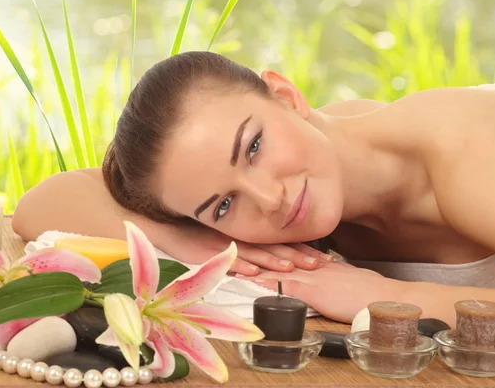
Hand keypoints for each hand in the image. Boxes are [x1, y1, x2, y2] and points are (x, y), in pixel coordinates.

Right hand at [162, 223, 333, 275]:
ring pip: (254, 253)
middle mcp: (243, 238)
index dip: (303, 250)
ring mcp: (226, 244)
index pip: (283, 242)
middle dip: (296, 257)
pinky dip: (240, 265)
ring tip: (290, 269)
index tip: (324, 259)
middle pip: (274, 248)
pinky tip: (253, 272)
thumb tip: (283, 255)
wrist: (170, 223)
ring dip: (272, 262)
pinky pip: (225, 259)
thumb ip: (256, 241)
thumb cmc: (204, 230)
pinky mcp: (206, 251)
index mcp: (252, 234)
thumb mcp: (234, 233)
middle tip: (318, 265)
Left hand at [239, 261, 401, 322]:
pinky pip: (282, 287)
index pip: (292, 251)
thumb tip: (330, 267)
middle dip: (256, 252)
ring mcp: (312, 278)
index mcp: (322, 263)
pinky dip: (264, 284)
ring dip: (254, 266)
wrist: (386, 298)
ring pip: (276, 268)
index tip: (255, 244)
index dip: (272, 248)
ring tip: (231, 261)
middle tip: (234, 245)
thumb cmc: (373, 292)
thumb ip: (338, 271)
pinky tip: (248, 283)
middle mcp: (313, 266)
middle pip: (278, 255)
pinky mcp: (312, 292)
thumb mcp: (352, 277)